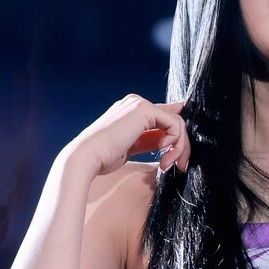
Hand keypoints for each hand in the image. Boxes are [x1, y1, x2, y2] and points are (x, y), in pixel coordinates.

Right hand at [62, 94, 190, 177]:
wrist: (87, 157)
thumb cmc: (103, 157)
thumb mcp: (133, 146)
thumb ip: (152, 139)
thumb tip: (170, 138)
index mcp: (131, 110)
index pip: (164, 118)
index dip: (176, 138)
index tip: (178, 160)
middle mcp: (136, 102)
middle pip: (173, 120)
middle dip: (181, 146)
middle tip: (180, 166)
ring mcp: (140, 104)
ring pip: (178, 123)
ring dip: (179, 148)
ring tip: (168, 165)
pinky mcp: (145, 110)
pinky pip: (175, 124)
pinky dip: (176, 143)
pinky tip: (163, 154)